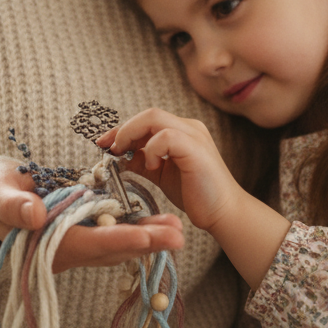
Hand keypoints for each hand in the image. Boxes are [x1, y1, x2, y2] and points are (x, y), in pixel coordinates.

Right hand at [0, 158, 183, 272]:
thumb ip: (13, 207)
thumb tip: (35, 214)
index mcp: (49, 243)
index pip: (91, 243)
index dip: (120, 239)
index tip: (148, 237)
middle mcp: (68, 247)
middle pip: (113, 248)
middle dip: (146, 242)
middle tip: (179, 236)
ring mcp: (77, 240)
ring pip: (118, 241)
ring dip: (148, 236)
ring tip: (178, 229)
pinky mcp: (84, 229)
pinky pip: (115, 231)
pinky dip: (138, 226)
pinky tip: (161, 220)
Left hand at [97, 108, 239, 231]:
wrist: (223, 213)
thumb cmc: (196, 194)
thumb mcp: (161, 174)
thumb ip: (142, 161)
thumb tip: (119, 156)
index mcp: (182, 130)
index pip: (146, 120)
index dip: (122, 129)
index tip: (104, 143)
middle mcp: (189, 127)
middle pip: (148, 114)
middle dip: (123, 130)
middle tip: (109, 148)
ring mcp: (194, 136)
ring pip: (154, 118)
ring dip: (132, 135)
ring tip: (125, 155)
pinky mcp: (196, 149)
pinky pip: (166, 137)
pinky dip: (152, 149)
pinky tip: (152, 166)